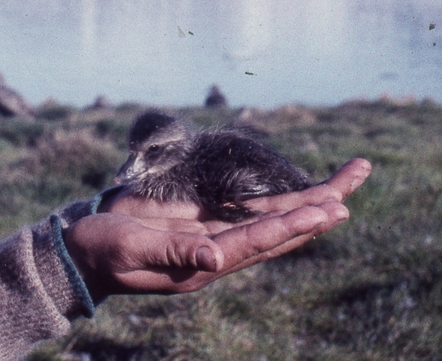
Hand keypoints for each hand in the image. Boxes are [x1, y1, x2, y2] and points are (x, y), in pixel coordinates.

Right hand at [63, 158, 370, 302]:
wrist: (83, 251)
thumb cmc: (104, 251)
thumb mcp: (134, 250)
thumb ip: (175, 253)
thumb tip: (216, 257)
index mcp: (206, 263)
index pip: (260, 241)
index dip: (295, 224)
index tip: (330, 208)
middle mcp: (220, 251)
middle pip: (283, 228)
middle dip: (320, 204)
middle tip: (357, 179)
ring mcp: (215, 235)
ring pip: (274, 217)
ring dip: (311, 198)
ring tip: (348, 180)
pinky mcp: (204, 221)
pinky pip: (251, 210)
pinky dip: (280, 199)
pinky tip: (300, 191)